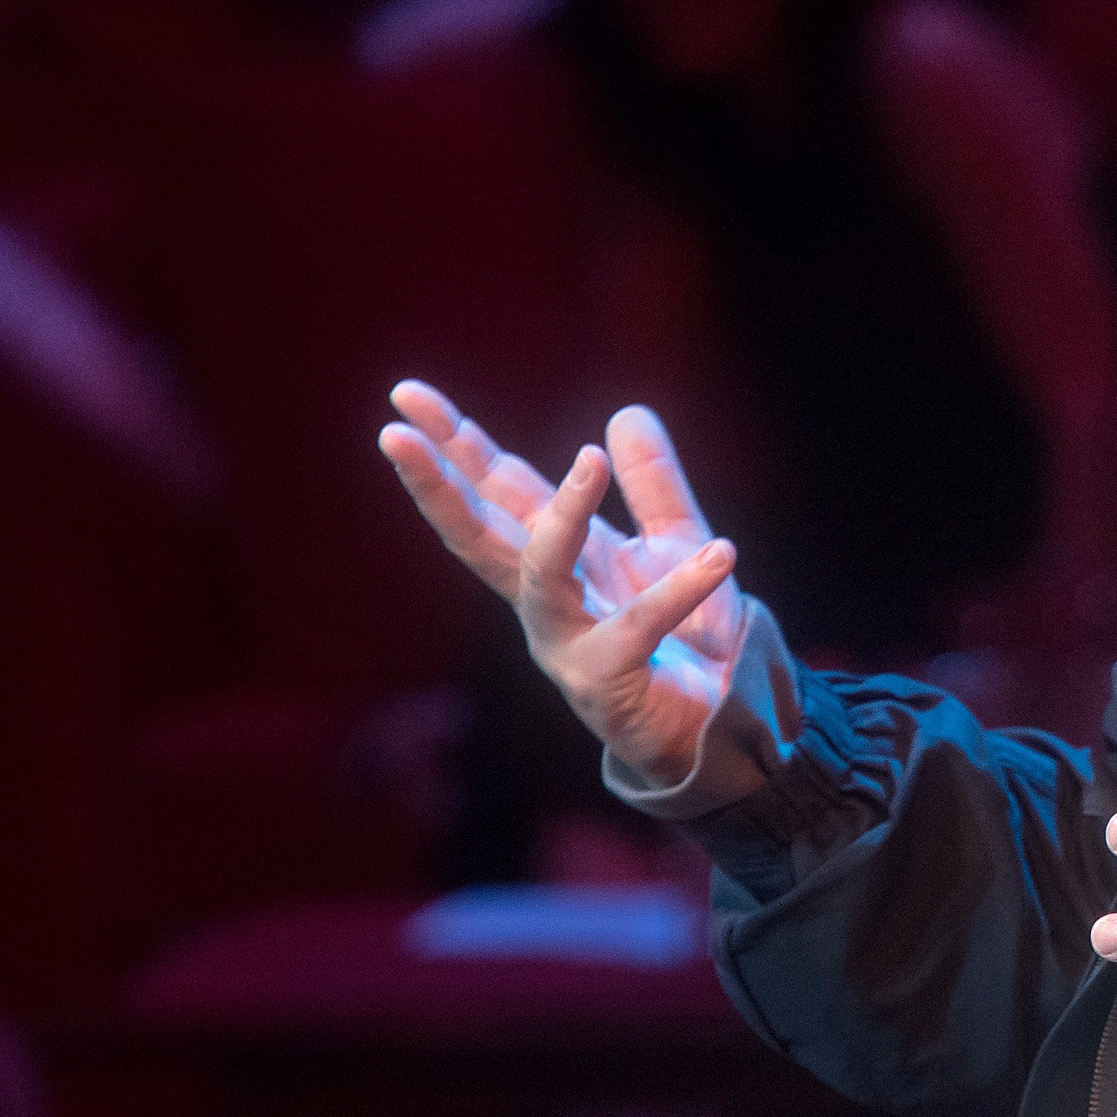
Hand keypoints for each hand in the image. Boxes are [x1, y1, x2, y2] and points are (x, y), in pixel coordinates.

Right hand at [377, 380, 739, 780]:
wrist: (723, 722)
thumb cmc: (687, 639)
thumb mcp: (672, 544)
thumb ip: (652, 484)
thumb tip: (625, 412)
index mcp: (554, 560)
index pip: (493, 491)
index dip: (454, 443)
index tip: (406, 394)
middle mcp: (543, 601)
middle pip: (475, 533)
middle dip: (435, 484)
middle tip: (392, 432)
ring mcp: (565, 645)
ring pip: (541, 574)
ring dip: (563, 515)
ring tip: (590, 458)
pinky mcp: (606, 683)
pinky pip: (638, 627)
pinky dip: (682, 588)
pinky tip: (721, 552)